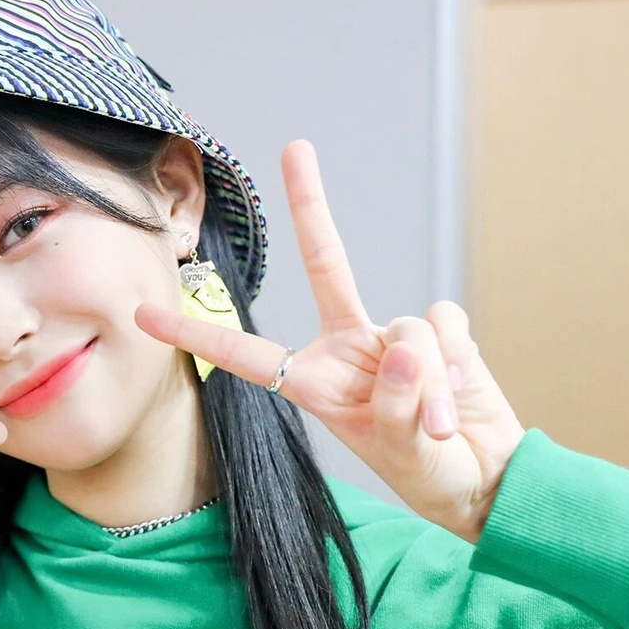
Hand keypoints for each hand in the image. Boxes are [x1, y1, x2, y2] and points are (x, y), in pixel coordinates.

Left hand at [135, 141, 525, 542]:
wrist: (485, 481)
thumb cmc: (428, 473)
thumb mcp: (401, 450)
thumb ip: (398, 403)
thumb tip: (407, 346)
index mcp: (314, 383)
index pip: (246, 353)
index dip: (196, 333)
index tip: (144, 314)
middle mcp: (348, 349)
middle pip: (328, 265)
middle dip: (311, 205)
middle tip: (296, 148)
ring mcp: (395, 338)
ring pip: (407, 328)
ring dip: (429, 383)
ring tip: (438, 426)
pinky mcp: (442, 334)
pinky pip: (444, 325)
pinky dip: (456, 362)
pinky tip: (460, 395)